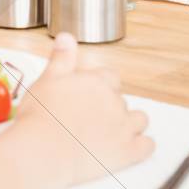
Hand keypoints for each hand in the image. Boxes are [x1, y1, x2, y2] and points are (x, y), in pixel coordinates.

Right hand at [21, 33, 152, 184]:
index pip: (110, 77)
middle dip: (110, 107)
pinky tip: (131, 148)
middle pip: (121, 99)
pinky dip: (142, 146)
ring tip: (111, 133)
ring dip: (130, 123)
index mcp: (96, 82)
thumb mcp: (47, 79)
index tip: (87, 96)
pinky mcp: (127, 152)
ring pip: (140, 119)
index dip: (100, 86)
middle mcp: (114, 101)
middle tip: (90, 119)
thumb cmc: (41, 116)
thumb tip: (67, 36)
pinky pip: (147, 146)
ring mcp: (123, 127)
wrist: (43, 151)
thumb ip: (61, 58)